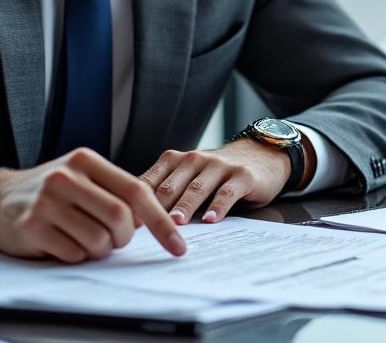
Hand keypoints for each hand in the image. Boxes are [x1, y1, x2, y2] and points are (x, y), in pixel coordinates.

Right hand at [0, 147, 185, 263]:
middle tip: (114, 240)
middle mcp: (65, 177)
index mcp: (86, 160)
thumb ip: (118, 192)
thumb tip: (163, 220)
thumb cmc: (54, 192)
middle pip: (119, 218)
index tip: (178, 246)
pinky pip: (73, 254)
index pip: (136, 192)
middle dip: (124, 238)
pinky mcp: (30, 227)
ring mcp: (46, 202)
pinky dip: (77, 256)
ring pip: (98, 240)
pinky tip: (64, 244)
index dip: (161, 222)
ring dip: (99, 250)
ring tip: (85, 240)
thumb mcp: (84, 178)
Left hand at [139, 139, 294, 224]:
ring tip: (175, 223)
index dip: (134, 204)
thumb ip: (165, 192)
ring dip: (184, 206)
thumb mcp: (188, 178)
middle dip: (155, 208)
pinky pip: (227, 192)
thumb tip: (133, 223)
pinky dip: (218, 206)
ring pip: (196, 188)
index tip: (124, 224)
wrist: (261, 155)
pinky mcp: (242, 175)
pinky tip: (212, 219)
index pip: (149, 182)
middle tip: (143, 229)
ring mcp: (218, 166)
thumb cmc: (216, 175)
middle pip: (169, 186)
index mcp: (174, 161)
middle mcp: (194, 160)